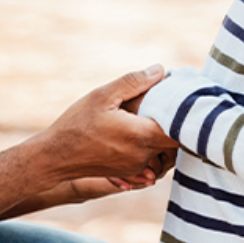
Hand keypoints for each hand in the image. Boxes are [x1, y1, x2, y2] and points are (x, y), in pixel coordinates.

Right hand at [34, 64, 179, 183]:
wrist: (55, 157)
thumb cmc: (76, 124)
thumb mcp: (102, 96)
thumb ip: (133, 82)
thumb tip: (160, 70)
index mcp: (141, 135)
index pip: (181, 128)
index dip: (188, 113)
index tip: (186, 97)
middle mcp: (144, 155)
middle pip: (176, 139)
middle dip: (176, 121)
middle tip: (171, 101)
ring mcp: (138, 167)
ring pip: (164, 149)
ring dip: (163, 132)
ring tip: (153, 113)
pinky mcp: (131, 172)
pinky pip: (151, 156)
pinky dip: (151, 143)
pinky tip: (137, 128)